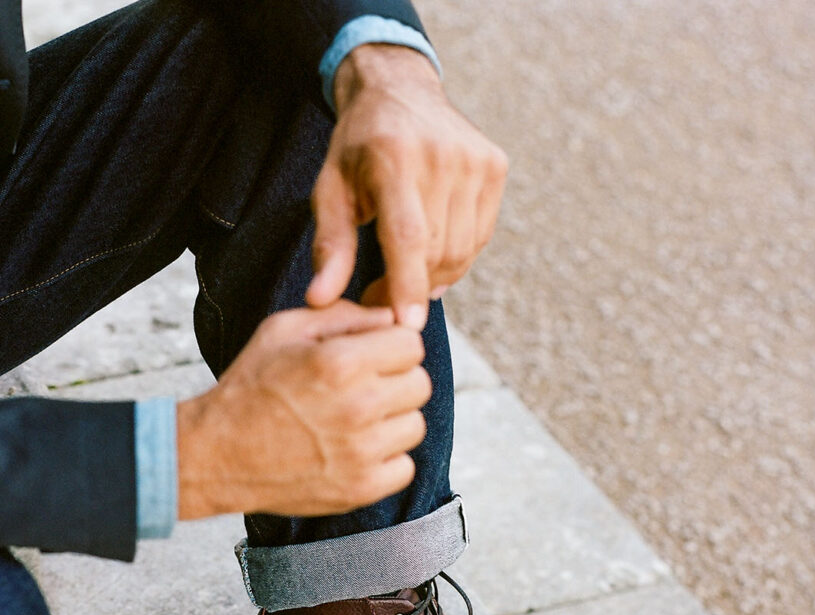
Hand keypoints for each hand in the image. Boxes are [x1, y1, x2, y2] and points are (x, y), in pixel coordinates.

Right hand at [176, 301, 429, 520]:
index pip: (411, 345)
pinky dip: (386, 460)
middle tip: (360, 390)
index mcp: (341, 362)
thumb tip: (392, 318)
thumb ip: (343, 316)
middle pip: (419, 384)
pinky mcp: (361, 489)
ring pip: (414, 426)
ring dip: (391, 422)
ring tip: (354, 422)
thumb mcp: (284, 331)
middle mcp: (357, 407)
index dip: (390, 347)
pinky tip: (354, 452)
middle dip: (394, 381)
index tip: (368, 358)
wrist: (217, 455)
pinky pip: (405, 467)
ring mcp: (361, 453)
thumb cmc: (249, 388)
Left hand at [307, 44, 508, 328]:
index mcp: (394, 159)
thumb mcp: (330, 190)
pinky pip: (479, 237)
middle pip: (436, 252)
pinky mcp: (495, 167)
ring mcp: (475, 160)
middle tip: (378, 296)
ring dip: (432, 276)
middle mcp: (442, 156)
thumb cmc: (357, 149)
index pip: (409, 236)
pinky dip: (455, 256)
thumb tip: (319, 300)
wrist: (400, 88)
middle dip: (409, 288)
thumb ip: (329, 247)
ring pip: (461, 251)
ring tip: (402, 272)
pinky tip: (430, 247)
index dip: (408, 285)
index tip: (407, 324)